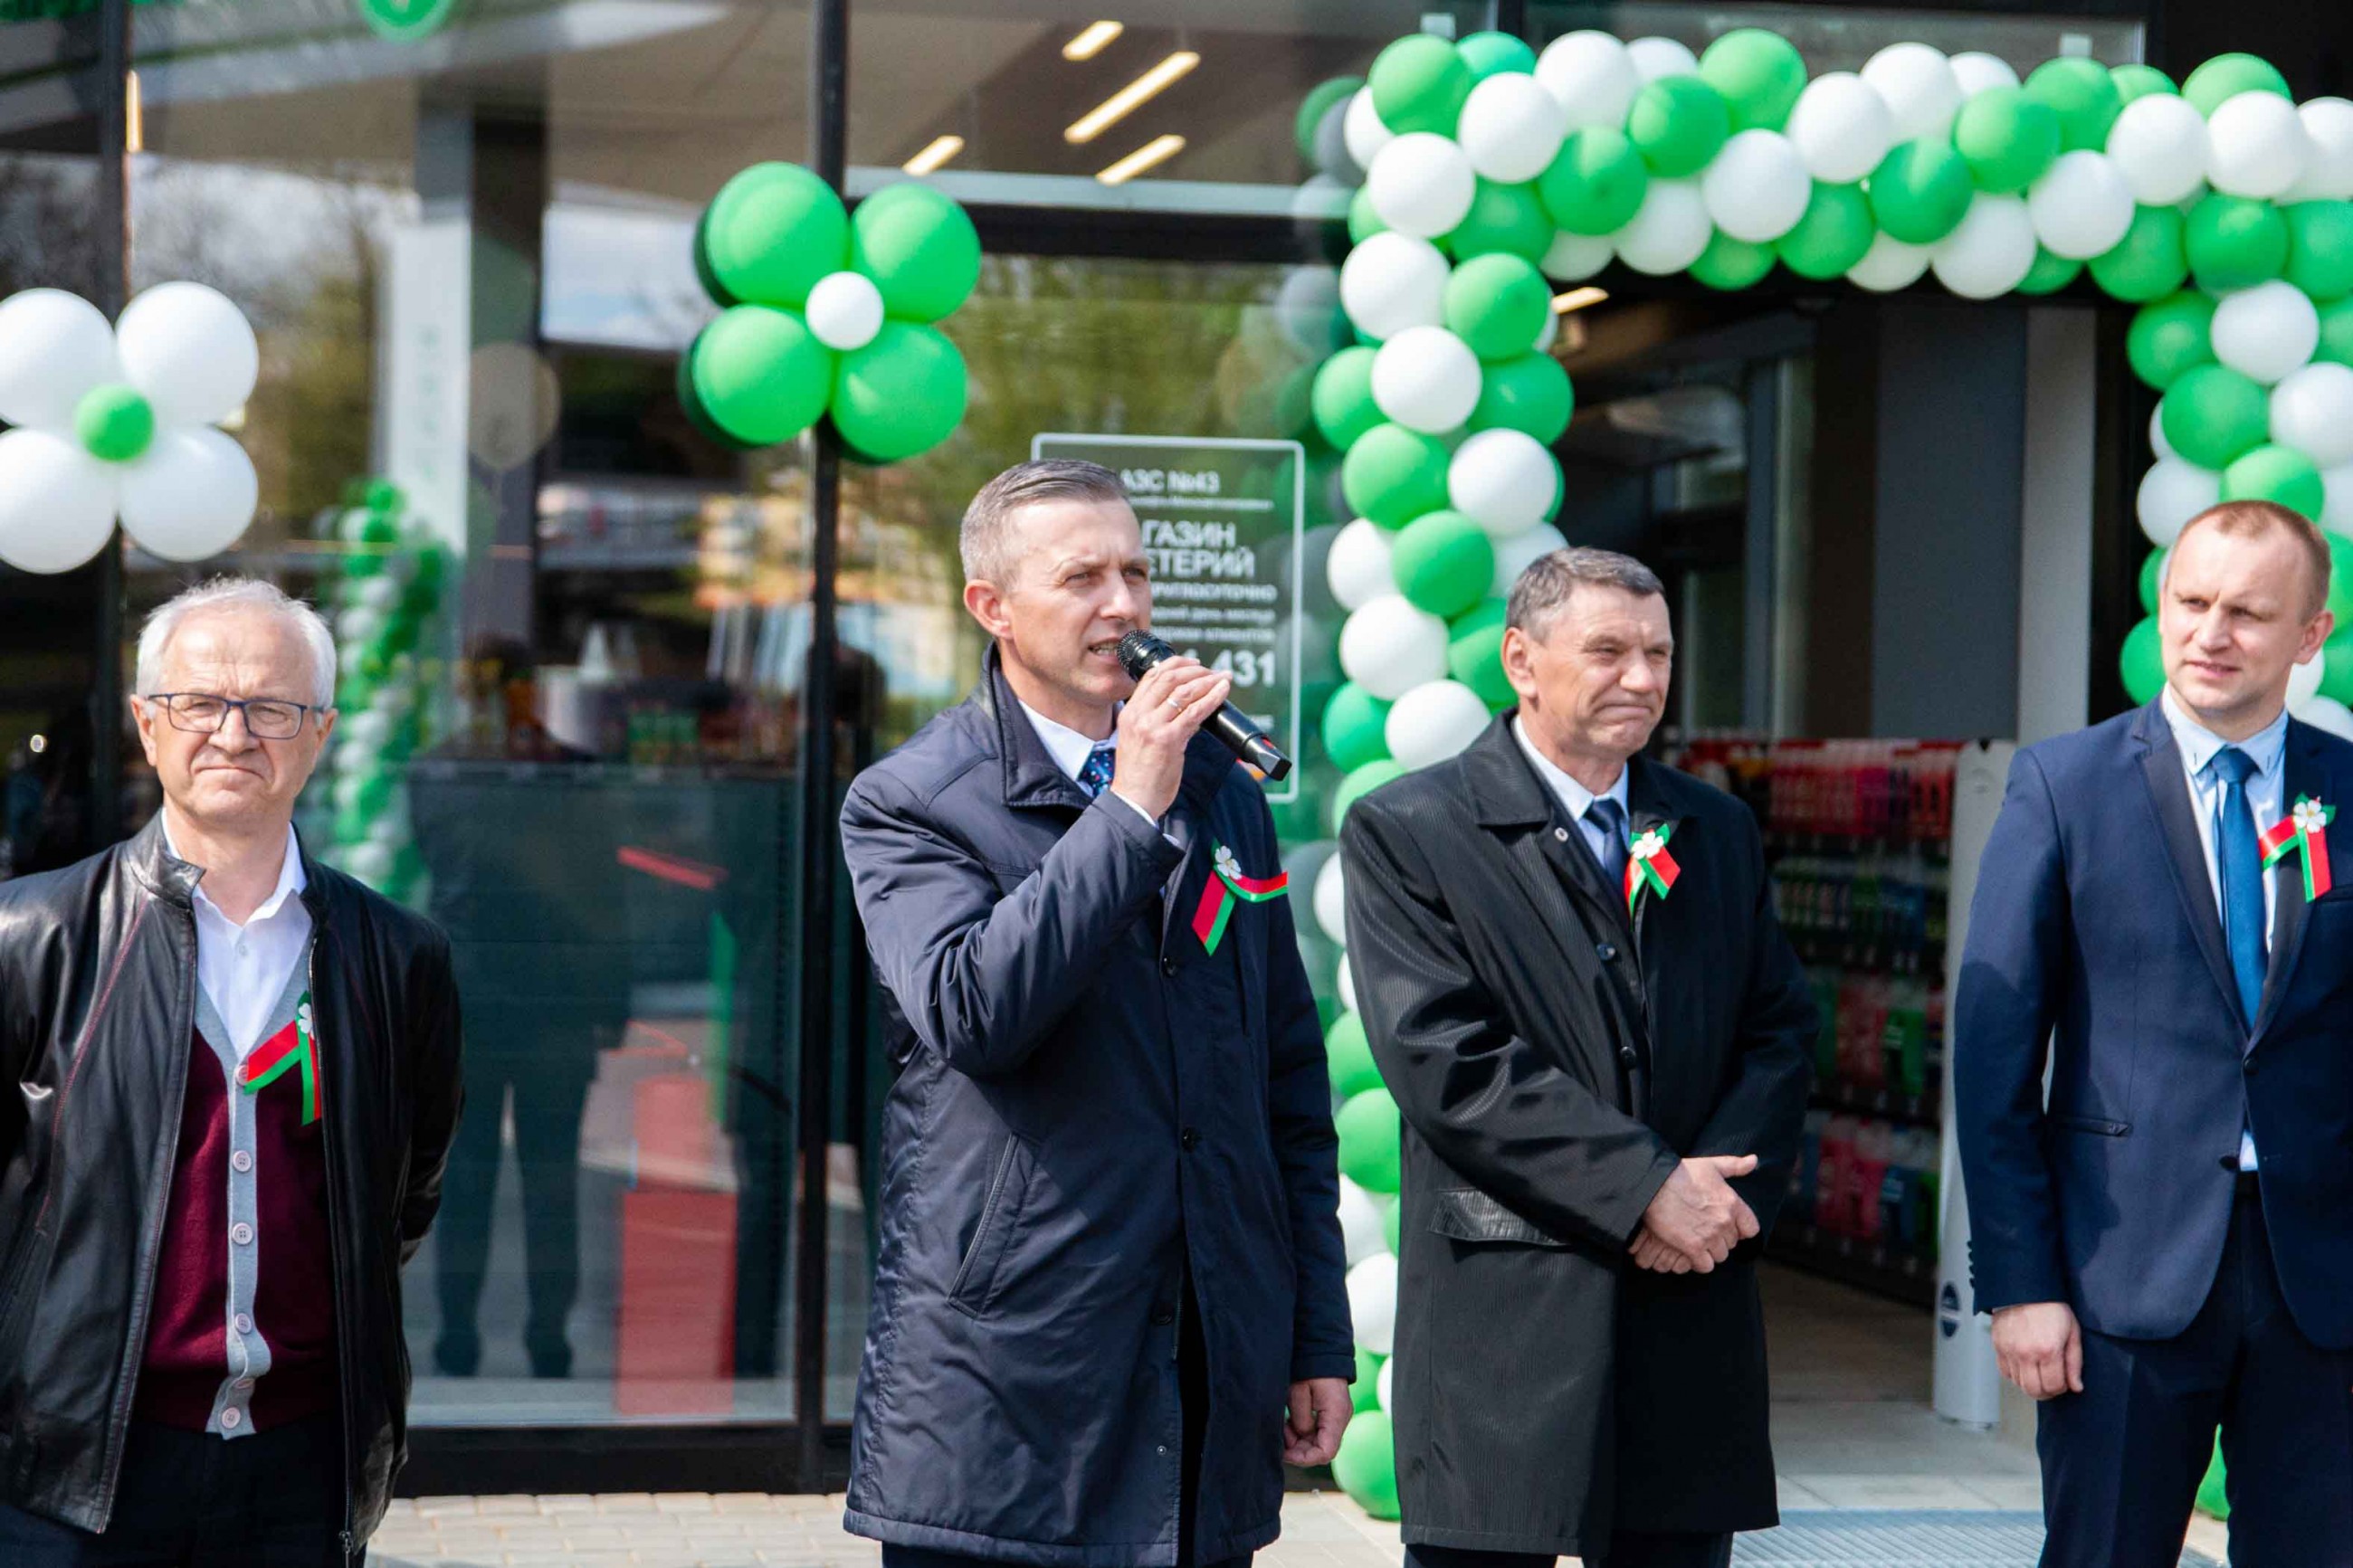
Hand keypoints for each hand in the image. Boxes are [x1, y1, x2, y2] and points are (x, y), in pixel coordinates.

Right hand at [1109, 655, 1231, 820]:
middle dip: (1194, 669)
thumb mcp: (1139, 741)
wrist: (1133, 801)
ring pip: (1183, 691)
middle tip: (1212, 671)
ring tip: (1222, 678)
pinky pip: (1196, 711)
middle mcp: (1139, 715)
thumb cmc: (1138, 776)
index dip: (1174, 664)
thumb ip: (1158, 722)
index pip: (1151, 677)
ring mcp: (1153, 726)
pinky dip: (1212, 697)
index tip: (1193, 663)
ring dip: (1207, 680)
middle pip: (1168, 678)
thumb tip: (1188, 710)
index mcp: (1129, 713)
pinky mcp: (1169, 739)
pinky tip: (1223, 691)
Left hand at [1284, 1376, 1350, 1466]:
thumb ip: (1300, 1419)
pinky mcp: (1331, 1415)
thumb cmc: (1310, 1367)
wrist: (1321, 1349)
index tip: (1286, 1453)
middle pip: (1322, 1450)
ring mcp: (1337, 1418)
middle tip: (1281, 1437)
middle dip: (1299, 1449)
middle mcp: (1341, 1419)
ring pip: (1319, 1443)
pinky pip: (1318, 1433)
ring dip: (1299, 1441)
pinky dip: (1302, 1433)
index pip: (1326, 1451)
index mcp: (1336, 1414)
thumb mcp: (1298, 1391)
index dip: (1305, 1458)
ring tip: (1284, 1427)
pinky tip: (1290, 1424)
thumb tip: (1299, 1438)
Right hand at [1634, 1155, 1760, 1273]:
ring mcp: (1710, 1236)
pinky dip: (1699, 1262)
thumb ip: (1735, 1165)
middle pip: (1732, 1243)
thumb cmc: (1681, 1173)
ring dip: (1710, 1251)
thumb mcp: (1711, 1165)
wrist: (1654, 1185)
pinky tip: (1691, 1251)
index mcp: (1733, 1203)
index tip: (1729, 1226)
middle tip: (1705, 1230)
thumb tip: (1754, 1160)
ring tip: (1698, 1240)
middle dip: (1721, 1238)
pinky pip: (1706, 1265)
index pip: (1751, 1229)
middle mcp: (1725, 1222)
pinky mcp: (1693, 1247)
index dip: (1740, 1229)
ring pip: (1720, 1255)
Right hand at [1992, 1301, 2082, 1399]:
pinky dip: (2015, 1374)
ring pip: (2018, 1384)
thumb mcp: (2072, 1332)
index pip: (2053, 1386)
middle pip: (2033, 1390)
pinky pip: (2004, 1372)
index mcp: (2048, 1350)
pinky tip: (2024, 1366)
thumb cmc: (2051, 1306)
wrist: (2024, 1287)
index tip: (2064, 1381)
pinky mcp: (1997, 1346)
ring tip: (2038, 1372)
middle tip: (2051, 1382)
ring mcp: (2009, 1350)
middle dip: (2046, 1392)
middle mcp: (2026, 1353)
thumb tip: (2076, 1386)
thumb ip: (2074, 1362)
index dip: (2061, 1388)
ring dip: (2030, 1383)